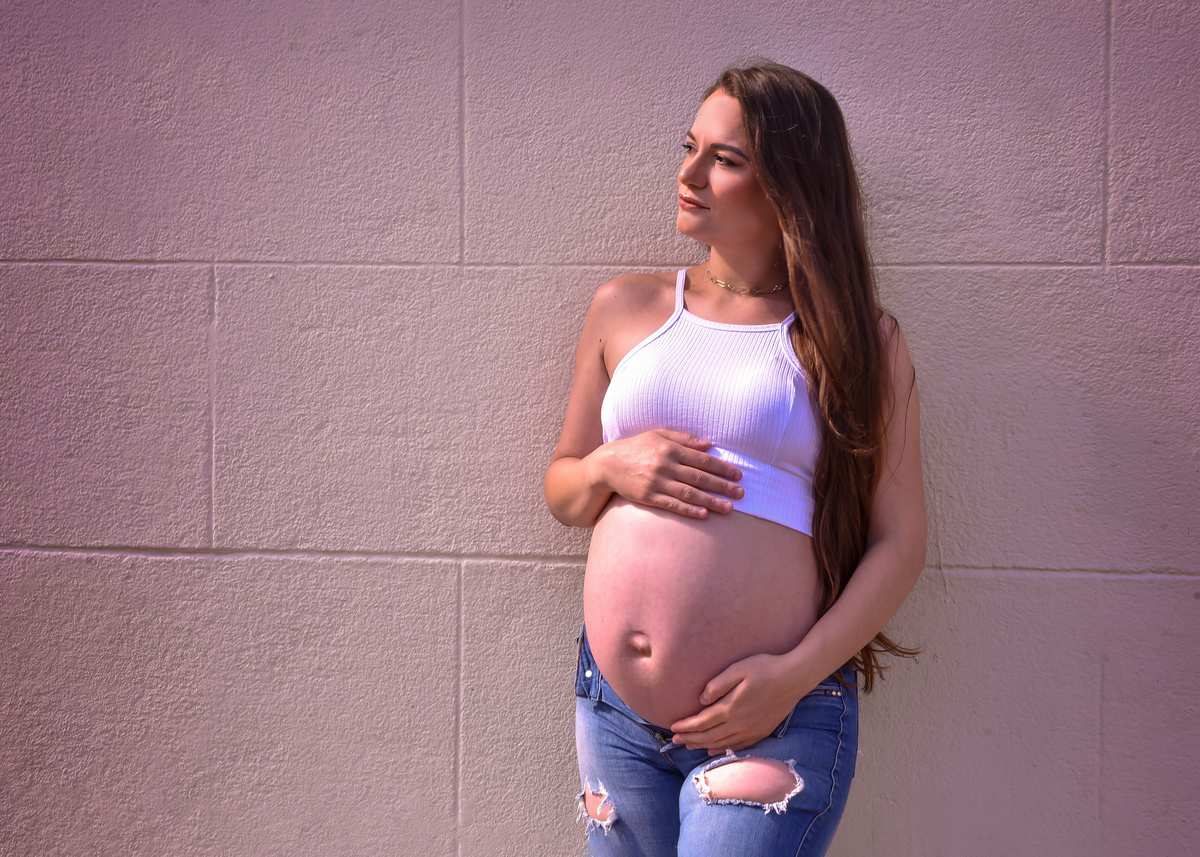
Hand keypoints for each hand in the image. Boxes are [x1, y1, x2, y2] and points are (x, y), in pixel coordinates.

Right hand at [600, 429, 742, 518]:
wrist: (608, 465)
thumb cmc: (636, 447)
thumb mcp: (658, 435)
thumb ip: (684, 438)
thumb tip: (708, 445)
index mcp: (670, 448)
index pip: (702, 459)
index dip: (722, 468)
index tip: (738, 475)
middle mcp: (665, 465)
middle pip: (700, 477)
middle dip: (722, 486)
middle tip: (741, 493)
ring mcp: (657, 482)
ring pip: (689, 493)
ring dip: (711, 501)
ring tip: (729, 508)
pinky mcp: (648, 496)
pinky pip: (672, 505)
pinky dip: (689, 510)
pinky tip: (703, 514)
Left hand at [668, 653, 800, 752]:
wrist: (794, 678)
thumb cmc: (765, 668)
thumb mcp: (738, 669)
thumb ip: (718, 684)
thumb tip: (701, 700)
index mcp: (731, 708)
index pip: (702, 722)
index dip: (686, 726)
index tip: (673, 727)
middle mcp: (740, 724)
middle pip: (708, 736)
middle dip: (689, 739)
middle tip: (675, 739)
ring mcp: (752, 730)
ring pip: (721, 743)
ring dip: (702, 745)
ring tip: (688, 746)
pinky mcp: (761, 732)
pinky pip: (738, 746)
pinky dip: (722, 749)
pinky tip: (714, 749)